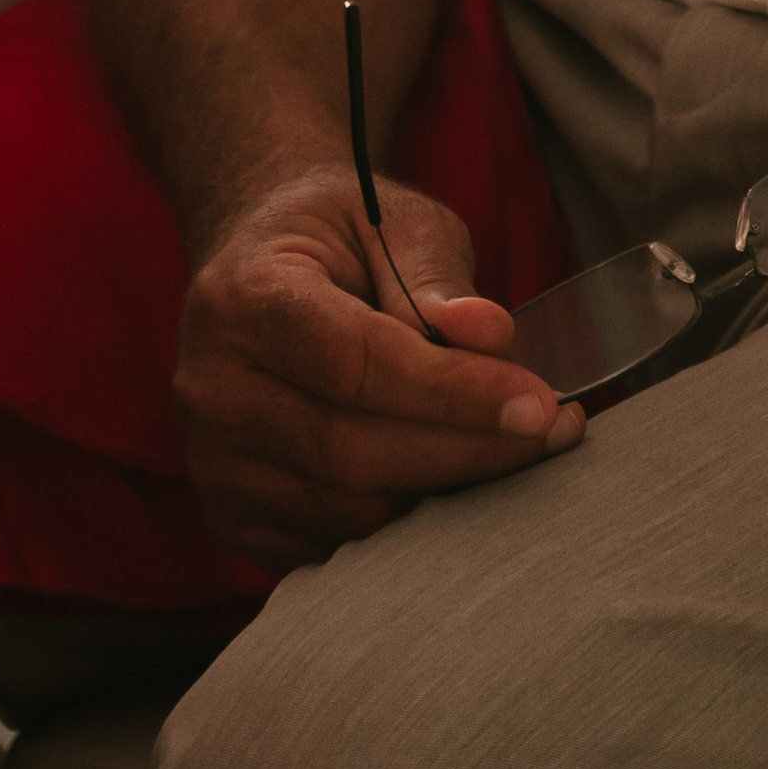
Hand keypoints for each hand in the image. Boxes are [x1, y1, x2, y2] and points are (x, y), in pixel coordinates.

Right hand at [173, 162, 583, 567]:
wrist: (262, 263)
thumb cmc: (342, 235)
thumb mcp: (395, 219)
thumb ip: (437, 277)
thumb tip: (493, 337)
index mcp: (244, 300)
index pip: (356, 364)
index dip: (453, 391)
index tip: (539, 403)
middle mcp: (212, 390)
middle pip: (350, 453)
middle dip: (467, 451)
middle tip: (555, 433)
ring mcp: (212, 466)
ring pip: (347, 512)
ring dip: (447, 495)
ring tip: (522, 454)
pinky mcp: (233, 518)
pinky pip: (331, 548)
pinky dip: (406, 530)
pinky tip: (460, 484)